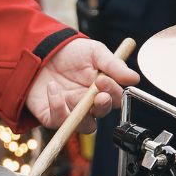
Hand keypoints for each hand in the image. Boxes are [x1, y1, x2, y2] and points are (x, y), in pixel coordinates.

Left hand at [24, 36, 139, 130]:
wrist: (41, 49)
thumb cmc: (70, 53)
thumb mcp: (95, 52)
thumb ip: (114, 65)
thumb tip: (134, 78)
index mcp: (101, 89)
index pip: (115, 99)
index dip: (112, 92)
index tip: (103, 79)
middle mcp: (88, 103)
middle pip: (101, 115)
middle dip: (101, 106)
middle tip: (97, 95)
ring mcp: (71, 111)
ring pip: (84, 126)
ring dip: (80, 111)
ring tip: (70, 93)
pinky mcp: (52, 116)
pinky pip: (58, 121)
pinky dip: (57, 105)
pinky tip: (52, 87)